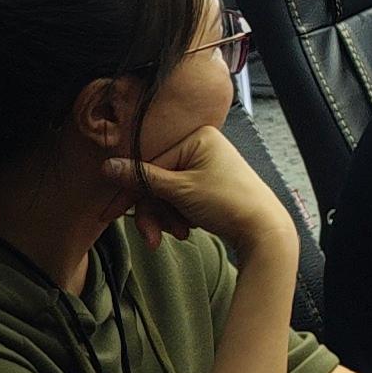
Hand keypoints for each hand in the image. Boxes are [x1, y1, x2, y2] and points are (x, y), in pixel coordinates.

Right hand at [120, 122, 291, 257]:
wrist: (262, 230)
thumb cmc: (228, 203)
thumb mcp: (180, 190)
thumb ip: (142, 178)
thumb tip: (109, 166)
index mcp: (198, 137)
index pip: (150, 164)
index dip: (132, 192)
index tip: (111, 212)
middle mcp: (202, 147)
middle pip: (158, 180)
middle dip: (154, 211)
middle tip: (151, 235)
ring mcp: (206, 166)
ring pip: (167, 193)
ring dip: (167, 217)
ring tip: (179, 233)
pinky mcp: (208, 185)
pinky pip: (181, 199)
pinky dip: (179, 216)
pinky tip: (188, 228)